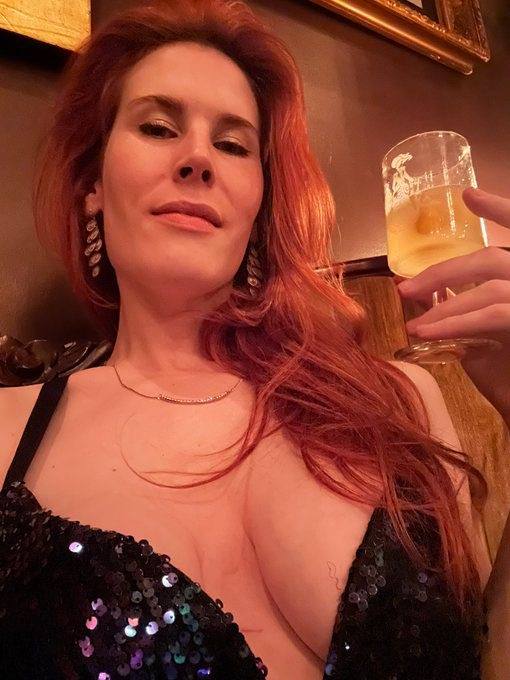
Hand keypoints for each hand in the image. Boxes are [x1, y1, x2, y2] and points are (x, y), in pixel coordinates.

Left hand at [395, 187, 509, 422]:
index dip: (500, 210)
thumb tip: (419, 293)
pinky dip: (457, 322)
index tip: (468, 194)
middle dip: (443, 272)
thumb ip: (458, 309)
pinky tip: (427, 332)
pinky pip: (492, 315)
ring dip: (445, 305)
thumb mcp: (478, 339)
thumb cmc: (507, 378)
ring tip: (413, 325)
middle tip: (405, 288)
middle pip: (492, 259)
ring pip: (490, 287)